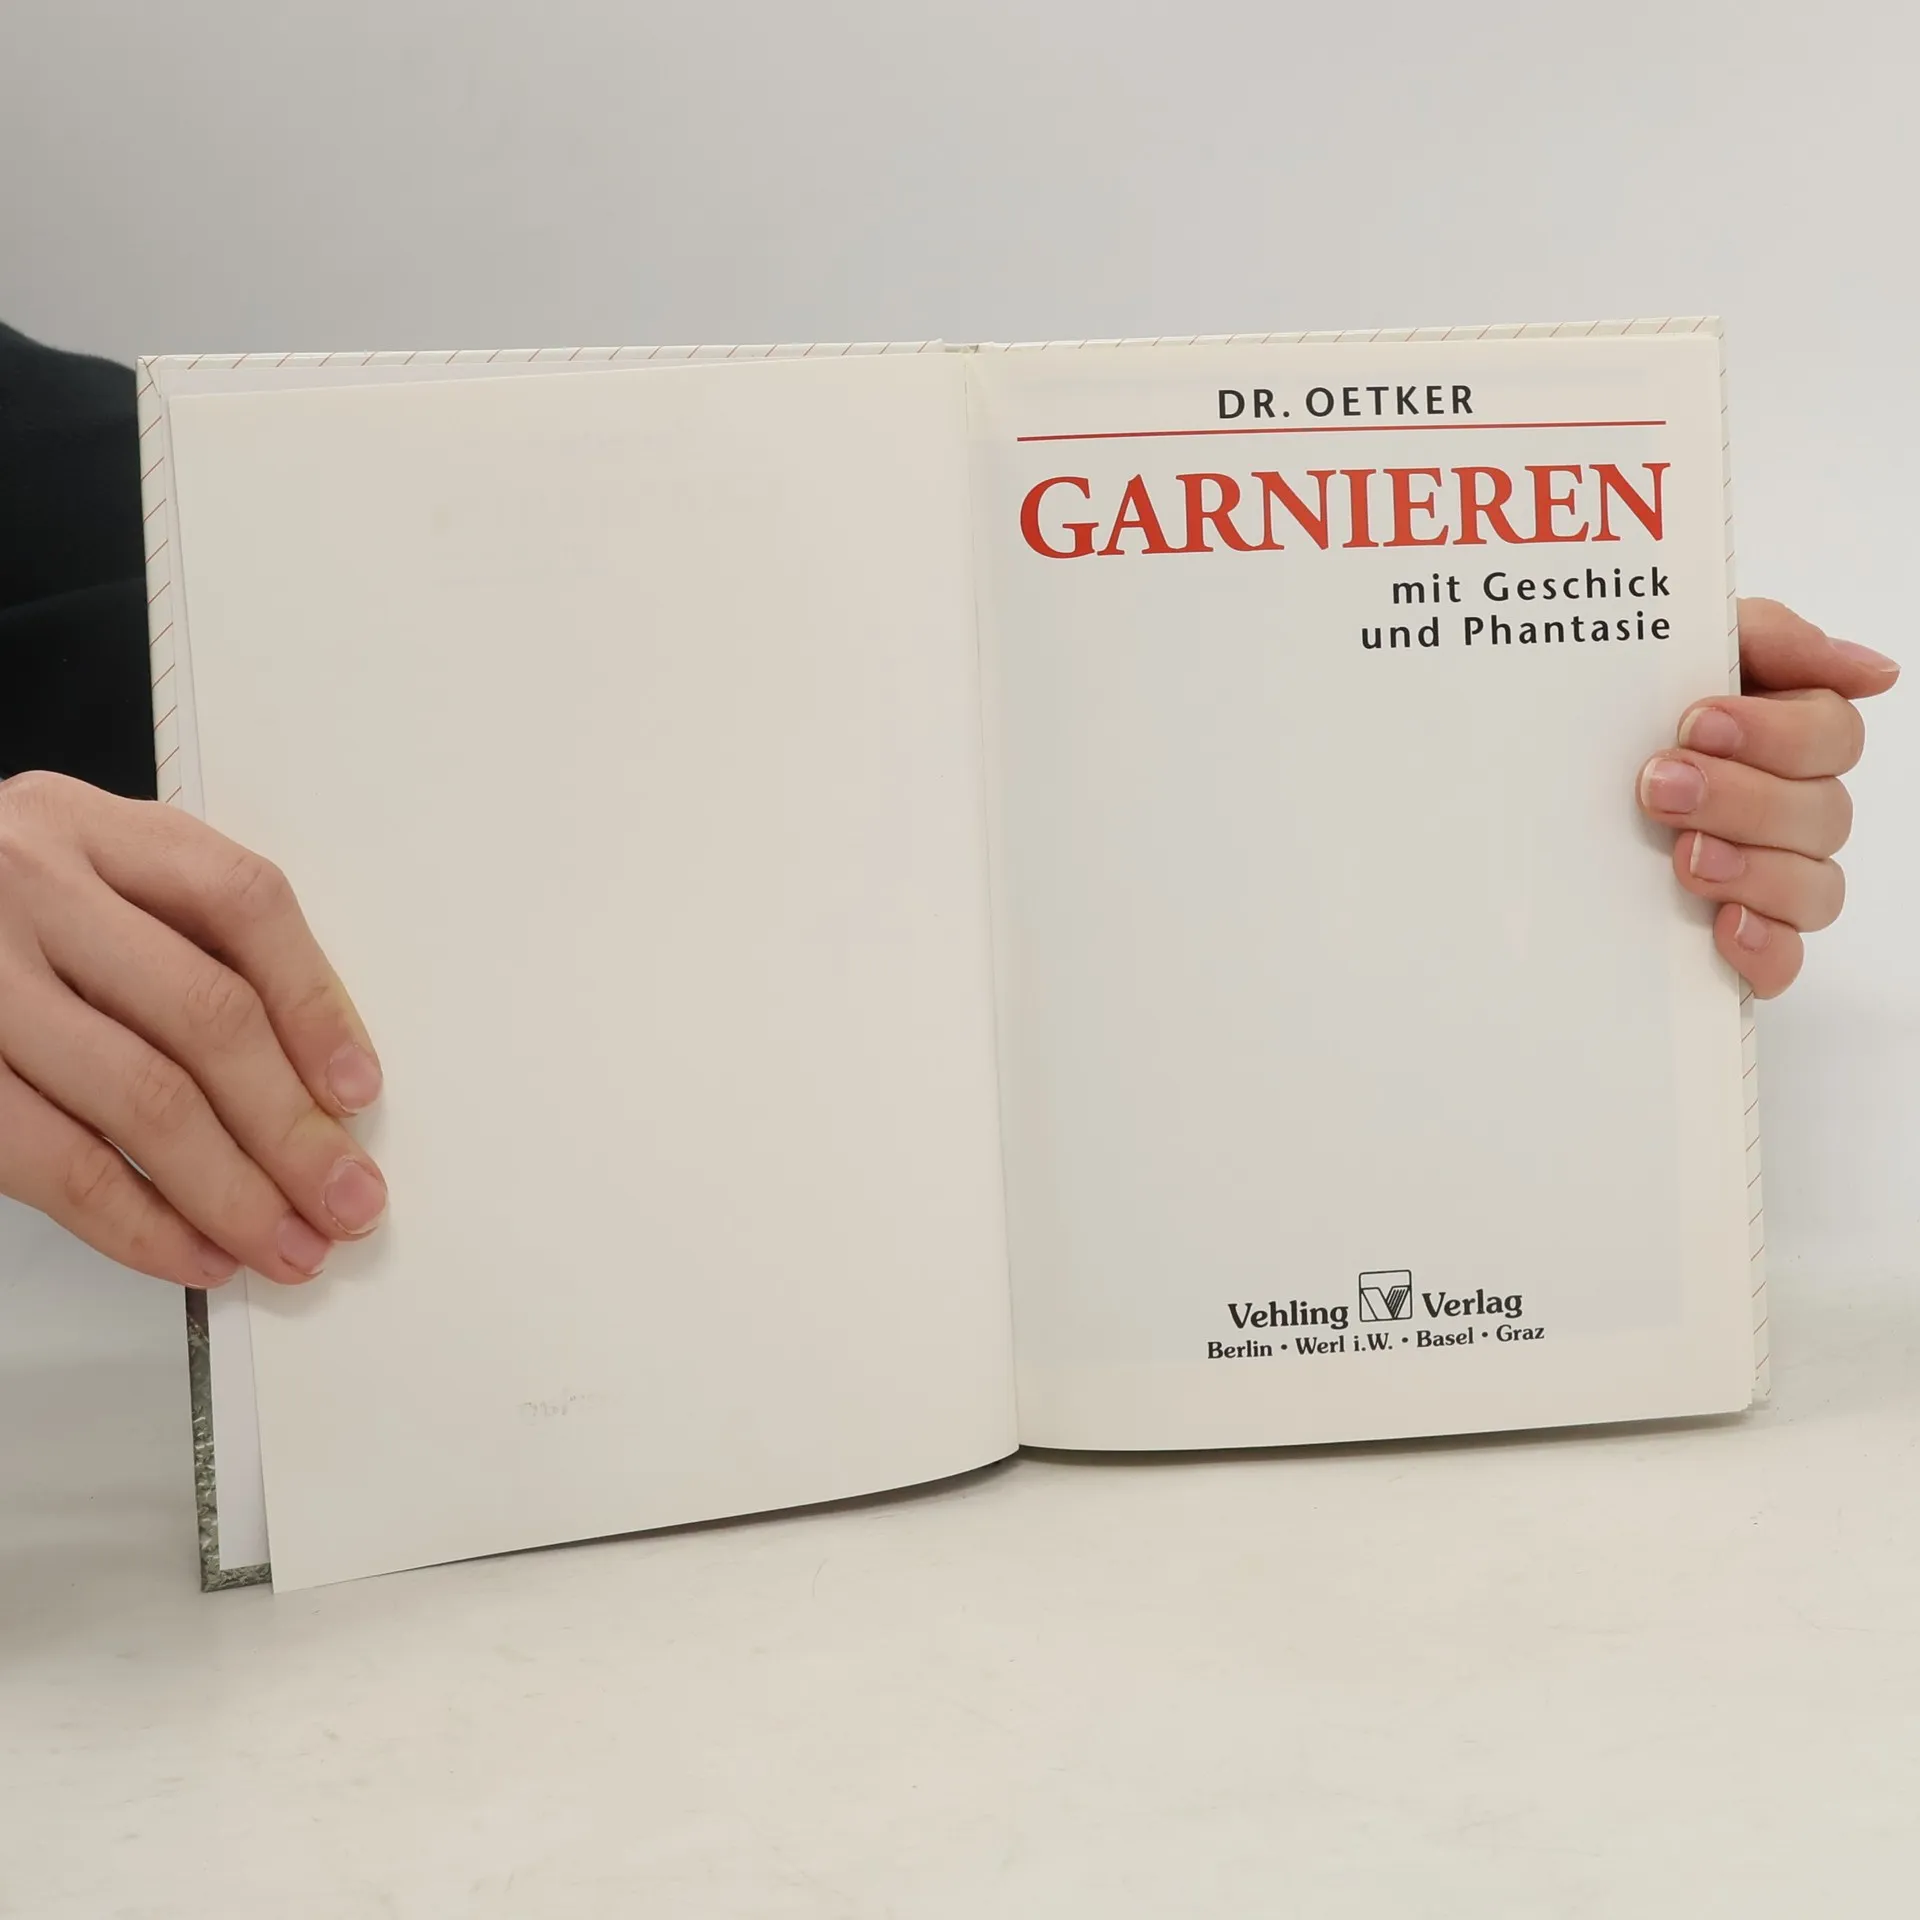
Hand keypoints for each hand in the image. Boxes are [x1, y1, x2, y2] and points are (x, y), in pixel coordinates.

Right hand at [0, 771, 385, 1287]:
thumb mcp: (81, 882)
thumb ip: (180, 942)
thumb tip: (313, 1078)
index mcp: (89, 828)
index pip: (242, 903)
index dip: (315, 1005)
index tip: (359, 1091)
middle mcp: (33, 888)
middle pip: (206, 1013)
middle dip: (293, 1127)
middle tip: (346, 1199)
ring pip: (143, 1097)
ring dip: (234, 1193)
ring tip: (287, 1244)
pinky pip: (58, 1162)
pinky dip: (140, 1224)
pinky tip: (195, 1251)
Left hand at [1637, 597, 1898, 997]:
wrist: (1518, 782)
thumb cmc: (1606, 715)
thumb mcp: (1668, 649)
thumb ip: (1765, 638)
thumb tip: (1872, 671)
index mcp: (1779, 738)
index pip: (1833, 736)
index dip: (1778, 733)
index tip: (1697, 723)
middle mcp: (1784, 810)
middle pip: (1824, 812)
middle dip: (1743, 797)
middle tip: (1660, 786)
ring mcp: (1764, 879)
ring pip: (1815, 887)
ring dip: (1753, 869)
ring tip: (1683, 857)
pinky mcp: (1735, 941)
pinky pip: (1783, 960)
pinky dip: (1764, 947)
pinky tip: (1724, 927)